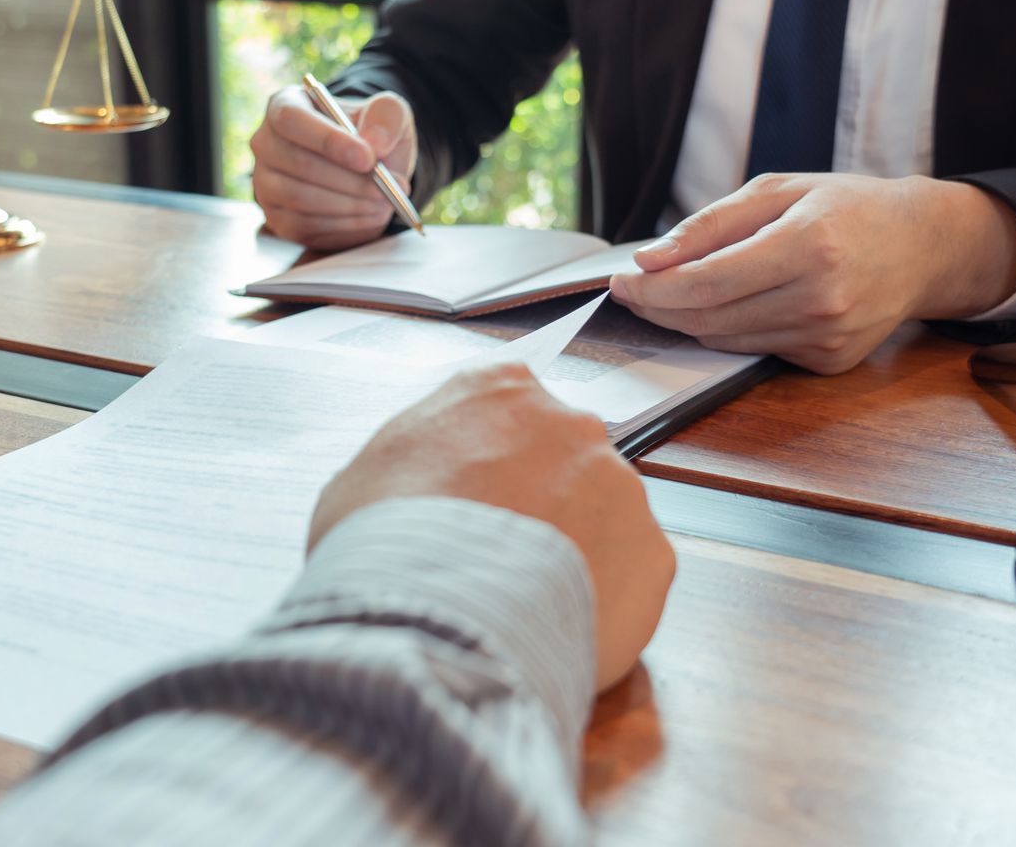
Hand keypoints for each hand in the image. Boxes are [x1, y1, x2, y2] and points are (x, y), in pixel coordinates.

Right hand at [250, 86, 417, 249]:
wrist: (367, 169)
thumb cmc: (370, 134)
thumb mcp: (389, 112)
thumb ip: (387, 115)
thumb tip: (375, 142)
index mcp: (286, 105)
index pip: (291, 119)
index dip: (328, 141)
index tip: (367, 159)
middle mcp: (266, 143)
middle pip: (298, 163)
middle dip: (349, 180)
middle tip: (387, 188)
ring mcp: (266, 184)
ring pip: (301, 198)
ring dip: (350, 205)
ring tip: (384, 201)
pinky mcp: (277, 218)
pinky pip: (305, 226)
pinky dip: (344, 225)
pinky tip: (368, 215)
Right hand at [312, 364, 674, 690]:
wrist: (432, 622)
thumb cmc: (383, 548)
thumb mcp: (362, 477)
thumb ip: (415, 458)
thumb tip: (428, 479)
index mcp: (499, 390)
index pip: (512, 404)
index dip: (496, 457)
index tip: (485, 493)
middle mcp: (572, 424)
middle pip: (565, 460)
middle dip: (541, 504)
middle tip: (500, 557)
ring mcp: (621, 487)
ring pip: (604, 519)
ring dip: (574, 552)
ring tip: (525, 602)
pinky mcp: (653, 554)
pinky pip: (631, 577)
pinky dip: (603, 602)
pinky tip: (557, 626)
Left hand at [609, 174, 1015, 373]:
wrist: (921, 245)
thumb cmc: (846, 207)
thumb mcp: (778, 191)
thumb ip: (709, 225)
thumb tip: (651, 260)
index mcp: (808, 245)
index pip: (705, 282)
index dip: (652, 287)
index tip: (621, 280)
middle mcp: (821, 298)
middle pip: (708, 318)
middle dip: (659, 306)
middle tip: (633, 289)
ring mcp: (828, 337)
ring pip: (725, 341)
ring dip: (688, 321)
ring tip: (672, 293)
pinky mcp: (830, 361)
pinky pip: (755, 350)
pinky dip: (731, 330)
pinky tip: (733, 304)